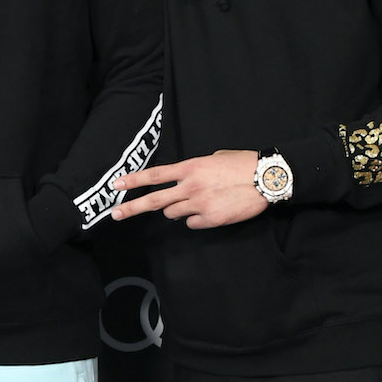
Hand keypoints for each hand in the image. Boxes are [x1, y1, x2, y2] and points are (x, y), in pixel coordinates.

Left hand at [111, 149, 267, 228]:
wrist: (266, 179)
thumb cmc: (242, 164)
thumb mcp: (213, 158)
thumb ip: (194, 169)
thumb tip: (184, 179)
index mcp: (190, 168)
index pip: (155, 175)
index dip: (134, 180)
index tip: (117, 184)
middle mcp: (190, 187)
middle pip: (155, 200)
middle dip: (131, 208)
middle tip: (115, 214)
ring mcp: (200, 205)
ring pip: (173, 213)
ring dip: (177, 209)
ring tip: (198, 200)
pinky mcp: (212, 220)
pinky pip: (193, 223)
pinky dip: (196, 219)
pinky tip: (211, 210)